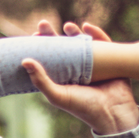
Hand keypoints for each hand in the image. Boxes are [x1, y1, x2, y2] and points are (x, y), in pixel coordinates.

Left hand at [24, 21, 138, 134]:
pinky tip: (86, 26)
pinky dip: (95, 33)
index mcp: (62, 78)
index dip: (41, 47)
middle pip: (62, 48)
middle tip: (43, 24)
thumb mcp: (58, 95)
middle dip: (52, 35)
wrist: (114, 113)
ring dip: (73, 32)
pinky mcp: (110, 61)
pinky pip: (103, 44)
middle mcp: (76, 70)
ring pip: (81, 44)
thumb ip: (41, 80)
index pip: (48, 59)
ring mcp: (93, 64)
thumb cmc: (84, 107)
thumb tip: (25, 61)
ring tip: (66, 25)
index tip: (33, 36)